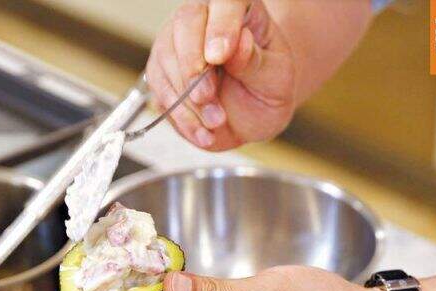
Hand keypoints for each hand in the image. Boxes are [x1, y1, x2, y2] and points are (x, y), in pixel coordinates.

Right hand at [146, 0, 295, 150]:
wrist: (253, 113)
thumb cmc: (268, 87)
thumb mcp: (276, 77)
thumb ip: (255, 61)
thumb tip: (237, 45)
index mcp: (238, 8)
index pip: (225, 2)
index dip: (221, 26)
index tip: (220, 56)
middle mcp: (203, 18)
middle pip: (185, 23)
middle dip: (193, 65)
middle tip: (207, 97)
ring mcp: (177, 43)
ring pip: (166, 57)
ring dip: (187, 97)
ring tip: (216, 121)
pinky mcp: (162, 72)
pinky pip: (160, 90)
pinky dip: (180, 116)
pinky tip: (203, 132)